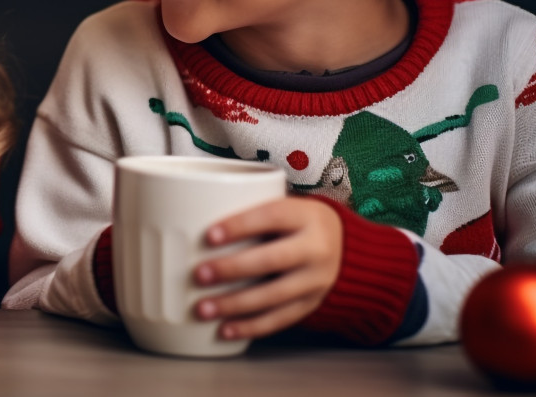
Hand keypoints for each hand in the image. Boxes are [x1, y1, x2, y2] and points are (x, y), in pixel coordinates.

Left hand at [192, 195, 341, 340]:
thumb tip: (191, 220)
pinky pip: (280, 319)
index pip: (271, 216)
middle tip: (199, 275)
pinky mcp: (311, 304)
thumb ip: (248, 211)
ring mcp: (316, 280)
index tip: (209, 235)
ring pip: (274, 295)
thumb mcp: (283, 206)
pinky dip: (251, 326)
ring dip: (235, 304)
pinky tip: (225, 329)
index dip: (240, 226)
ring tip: (203, 309)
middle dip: (232, 269)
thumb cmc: (294, 222)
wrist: (344, 246)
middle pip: (272, 260)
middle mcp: (315, 248)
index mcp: (304, 215)